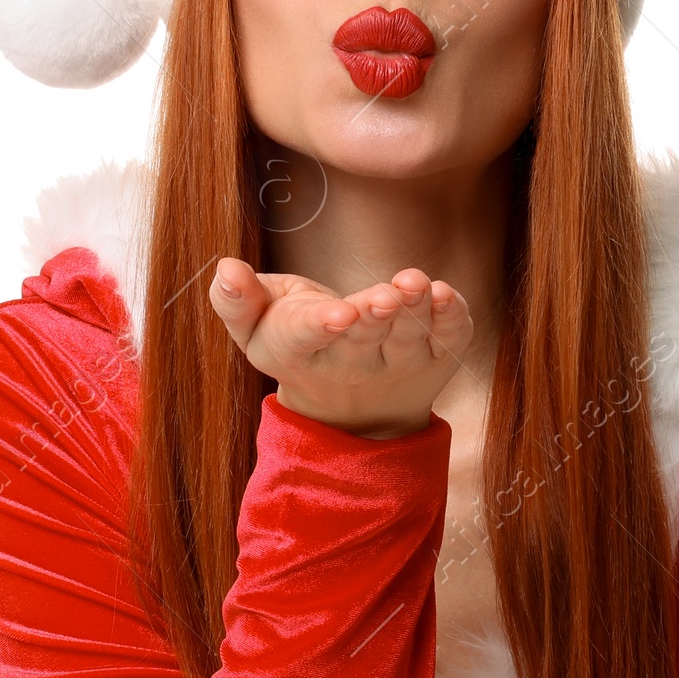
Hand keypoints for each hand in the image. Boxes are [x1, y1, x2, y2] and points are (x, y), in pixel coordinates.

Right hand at [208, 260, 471, 439]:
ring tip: (414, 285)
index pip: (304, 338)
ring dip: (414, 312)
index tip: (338, 313)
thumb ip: (236, 300)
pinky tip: (447, 294)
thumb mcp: (256, 326)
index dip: (321, 325)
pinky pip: (448, 340)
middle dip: (373, 317)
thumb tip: (226, 268)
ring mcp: (397, 364)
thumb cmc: (297, 341)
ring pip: (407, 340)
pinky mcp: (436, 357)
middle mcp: (350, 365)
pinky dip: (452, 320)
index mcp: (297, 352)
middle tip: (383, 297)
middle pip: (362, 341)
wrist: (353, 409)